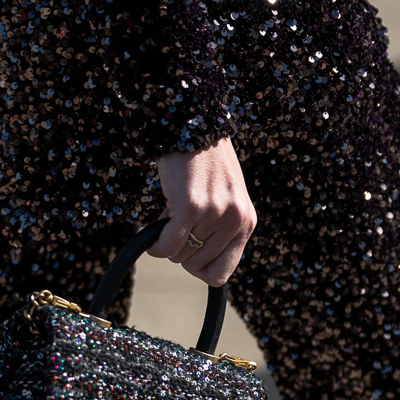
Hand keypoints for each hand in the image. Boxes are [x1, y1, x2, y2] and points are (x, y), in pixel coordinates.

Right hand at [149, 138, 255, 285]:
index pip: (221, 274)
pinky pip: (167, 246)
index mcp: (246, 222)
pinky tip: (153, 232)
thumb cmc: (206, 163)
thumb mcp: (226, 199)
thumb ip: (220, 229)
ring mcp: (213, 215)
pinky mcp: (191, 207)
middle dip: (181, 251)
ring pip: (179, 256)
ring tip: (172, 216)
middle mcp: (234, 220)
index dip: (199, 269)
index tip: (190, 252)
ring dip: (168, 242)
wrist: (195, 125)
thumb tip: (194, 259)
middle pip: (195, 266)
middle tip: (178, 226)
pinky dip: (155, 245)